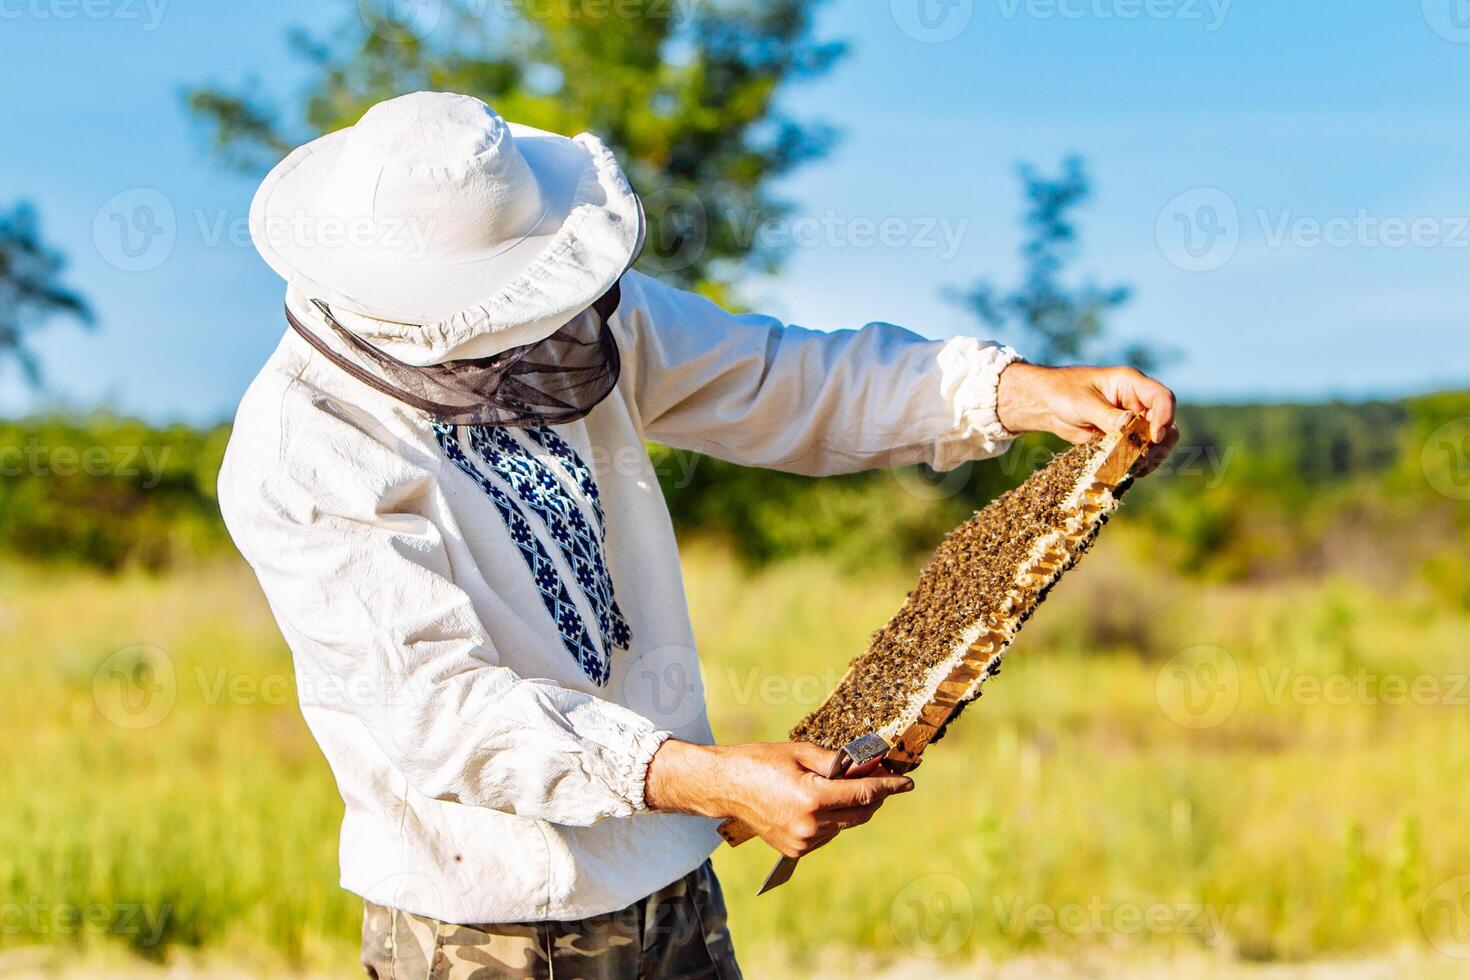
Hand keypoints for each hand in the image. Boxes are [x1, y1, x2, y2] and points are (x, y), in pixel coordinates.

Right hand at [644, 740, 913, 857]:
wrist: (724, 786)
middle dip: (874, 795)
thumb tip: (864, 765)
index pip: (864, 793)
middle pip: (860, 812)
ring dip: (851, 806)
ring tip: (840, 786)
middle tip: (877, 776)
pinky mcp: (795, 849)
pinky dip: (833, 818)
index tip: (907, 782)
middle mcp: (811, 825)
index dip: (889, 786)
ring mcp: (803, 841)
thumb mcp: (799, 751)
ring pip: (845, 824)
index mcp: (813, 798)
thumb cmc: (759, 762)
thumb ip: (835, 761)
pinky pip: (828, 833)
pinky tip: (820, 802)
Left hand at [997, 362, 1178, 474]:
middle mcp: (1137, 402)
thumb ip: (1107, 415)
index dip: (1165, 417)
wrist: (1046, 403)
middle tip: (1144, 459)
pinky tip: (1127, 471)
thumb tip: (1129, 426)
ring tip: (1136, 469)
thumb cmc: (1063, 392)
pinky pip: (1139, 452)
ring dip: (1151, 456)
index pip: (1162, 398)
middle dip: (1159, 443)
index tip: (1154, 437)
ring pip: (1156, 441)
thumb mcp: (1083, 402)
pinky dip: (1137, 463)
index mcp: (1131, 384)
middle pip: (1166, 423)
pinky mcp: (1123, 437)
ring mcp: (1132, 421)